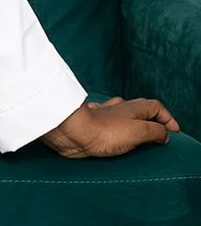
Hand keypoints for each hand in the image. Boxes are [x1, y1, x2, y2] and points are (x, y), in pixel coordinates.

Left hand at [40, 97, 180, 157]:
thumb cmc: (104, 131)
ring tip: (138, 138)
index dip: (167, 118)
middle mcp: (118, 109)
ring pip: (121, 114)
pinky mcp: (91, 125)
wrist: (72, 132)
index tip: (173, 132)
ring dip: (131, 123)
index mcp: (133, 108)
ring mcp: (103, 115)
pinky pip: (105, 122)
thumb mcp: (139, 131)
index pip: (156, 107)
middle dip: (151, 120)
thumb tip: (164, 134)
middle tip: (158, 135)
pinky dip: (112, 128)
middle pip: (139, 109)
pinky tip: (111, 134)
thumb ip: (155, 131)